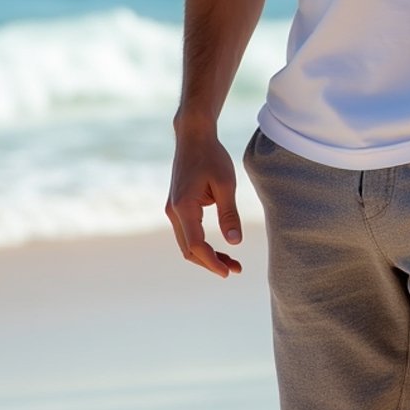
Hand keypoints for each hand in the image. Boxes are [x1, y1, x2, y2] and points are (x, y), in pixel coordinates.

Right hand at [166, 128, 242, 277]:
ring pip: (186, 244)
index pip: (196, 245)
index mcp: (184, 208)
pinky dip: (201, 244)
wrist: (193, 137)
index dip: (212, 261)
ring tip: (231, 262)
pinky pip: (187, 233)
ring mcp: (173, 210)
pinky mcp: (177, 207)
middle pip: (188, 250)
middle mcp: (173, 212)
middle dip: (211, 263)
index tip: (229, 272)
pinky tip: (219, 248)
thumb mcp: (226, 185)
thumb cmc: (211, 157)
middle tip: (236, 269)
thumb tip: (235, 243)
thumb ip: (229, 215)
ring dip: (206, 255)